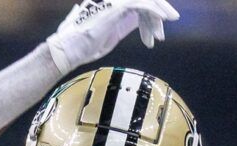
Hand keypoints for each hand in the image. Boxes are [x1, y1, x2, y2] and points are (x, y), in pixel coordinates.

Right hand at [47, 0, 180, 72]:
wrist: (69, 50)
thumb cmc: (84, 47)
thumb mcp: (112, 35)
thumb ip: (124, 25)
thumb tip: (136, 21)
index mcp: (112, 4)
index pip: (137, 3)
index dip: (150, 17)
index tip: (155, 36)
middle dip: (159, 11)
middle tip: (167, 27)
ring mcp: (115, 1)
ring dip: (159, 13)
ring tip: (164, 30)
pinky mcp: (117, 6)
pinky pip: (142, 5)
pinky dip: (154, 12)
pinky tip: (161, 23)